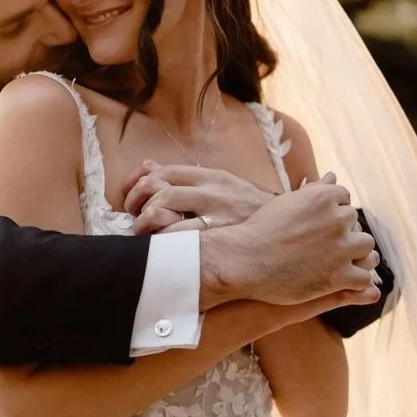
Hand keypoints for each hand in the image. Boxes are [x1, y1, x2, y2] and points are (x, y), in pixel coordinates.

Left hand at [125, 160, 274, 233]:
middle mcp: (213, 193)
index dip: (138, 182)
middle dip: (136, 204)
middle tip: (134, 218)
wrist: (286, 233)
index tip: (130, 196)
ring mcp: (215, 218)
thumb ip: (185, 178)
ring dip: (143, 225)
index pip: (165, 171)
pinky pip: (177, 242)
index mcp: (213, 177)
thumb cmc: (247, 212)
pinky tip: (159, 250)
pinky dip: (160, 244)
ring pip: (161, 213)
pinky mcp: (217, 242)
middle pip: (158, 190)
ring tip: (144, 235)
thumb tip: (147, 166)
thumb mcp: (221, 186)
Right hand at [199, 180, 380, 309]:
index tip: (321, 225)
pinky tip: (342, 281)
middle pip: (355, 223)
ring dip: (356, 254)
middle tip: (325, 246)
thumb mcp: (286, 202)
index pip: (344, 199)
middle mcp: (337, 219)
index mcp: (325, 197)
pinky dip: (356, 280)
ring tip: (340, 262)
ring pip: (366, 248)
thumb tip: (332, 176)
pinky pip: (363, 278)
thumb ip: (314, 190)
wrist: (244, 261)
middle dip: (343, 233)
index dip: (334, 213)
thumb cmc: (260, 231)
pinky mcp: (339, 276)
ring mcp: (341, 248)